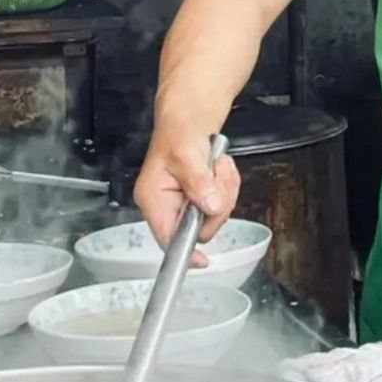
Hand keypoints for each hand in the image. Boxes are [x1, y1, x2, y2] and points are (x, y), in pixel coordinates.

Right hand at [133, 137, 239, 262]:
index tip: (203, 260)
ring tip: (216, 165)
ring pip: (216, 214)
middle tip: (217, 175)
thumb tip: (210, 206)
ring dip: (225, 188)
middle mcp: (167, 206)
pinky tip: (219, 167)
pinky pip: (224, 202)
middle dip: (218, 201)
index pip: (167, 238)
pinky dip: (228, 184)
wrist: (188, 121)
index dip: (186, 251)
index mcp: (153, 199)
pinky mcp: (201, 199)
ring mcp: (186, 205)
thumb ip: (198, 182)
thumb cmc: (178, 133)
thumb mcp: (186, 154)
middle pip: (201, 227)